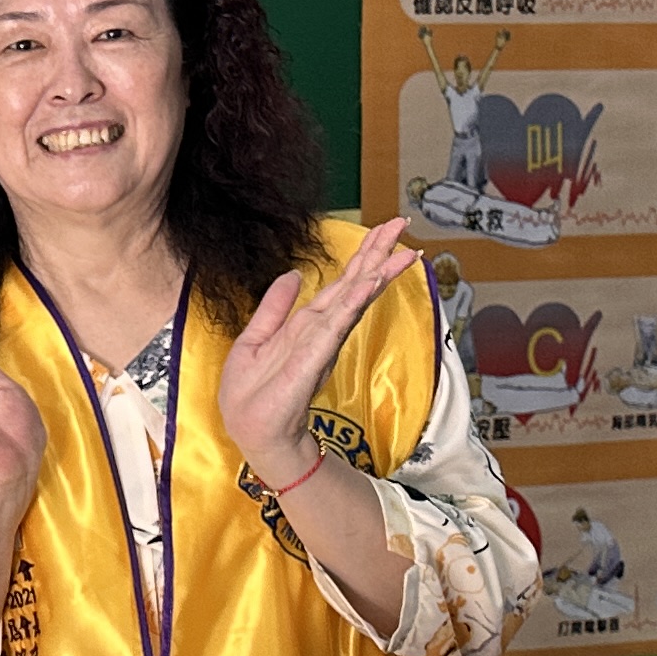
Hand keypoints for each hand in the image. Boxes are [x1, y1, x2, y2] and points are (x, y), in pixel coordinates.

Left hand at [216, 218, 418, 472]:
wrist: (253, 431)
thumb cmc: (252, 393)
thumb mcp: (253, 340)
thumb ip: (273, 308)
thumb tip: (293, 274)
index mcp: (308, 323)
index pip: (340, 283)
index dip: (362, 257)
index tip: (385, 230)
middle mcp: (321, 328)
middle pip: (355, 284)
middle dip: (378, 254)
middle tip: (403, 224)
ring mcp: (321, 342)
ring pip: (353, 299)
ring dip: (376, 273)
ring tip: (402, 250)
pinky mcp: (314, 357)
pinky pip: (337, 323)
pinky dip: (354, 302)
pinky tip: (369, 283)